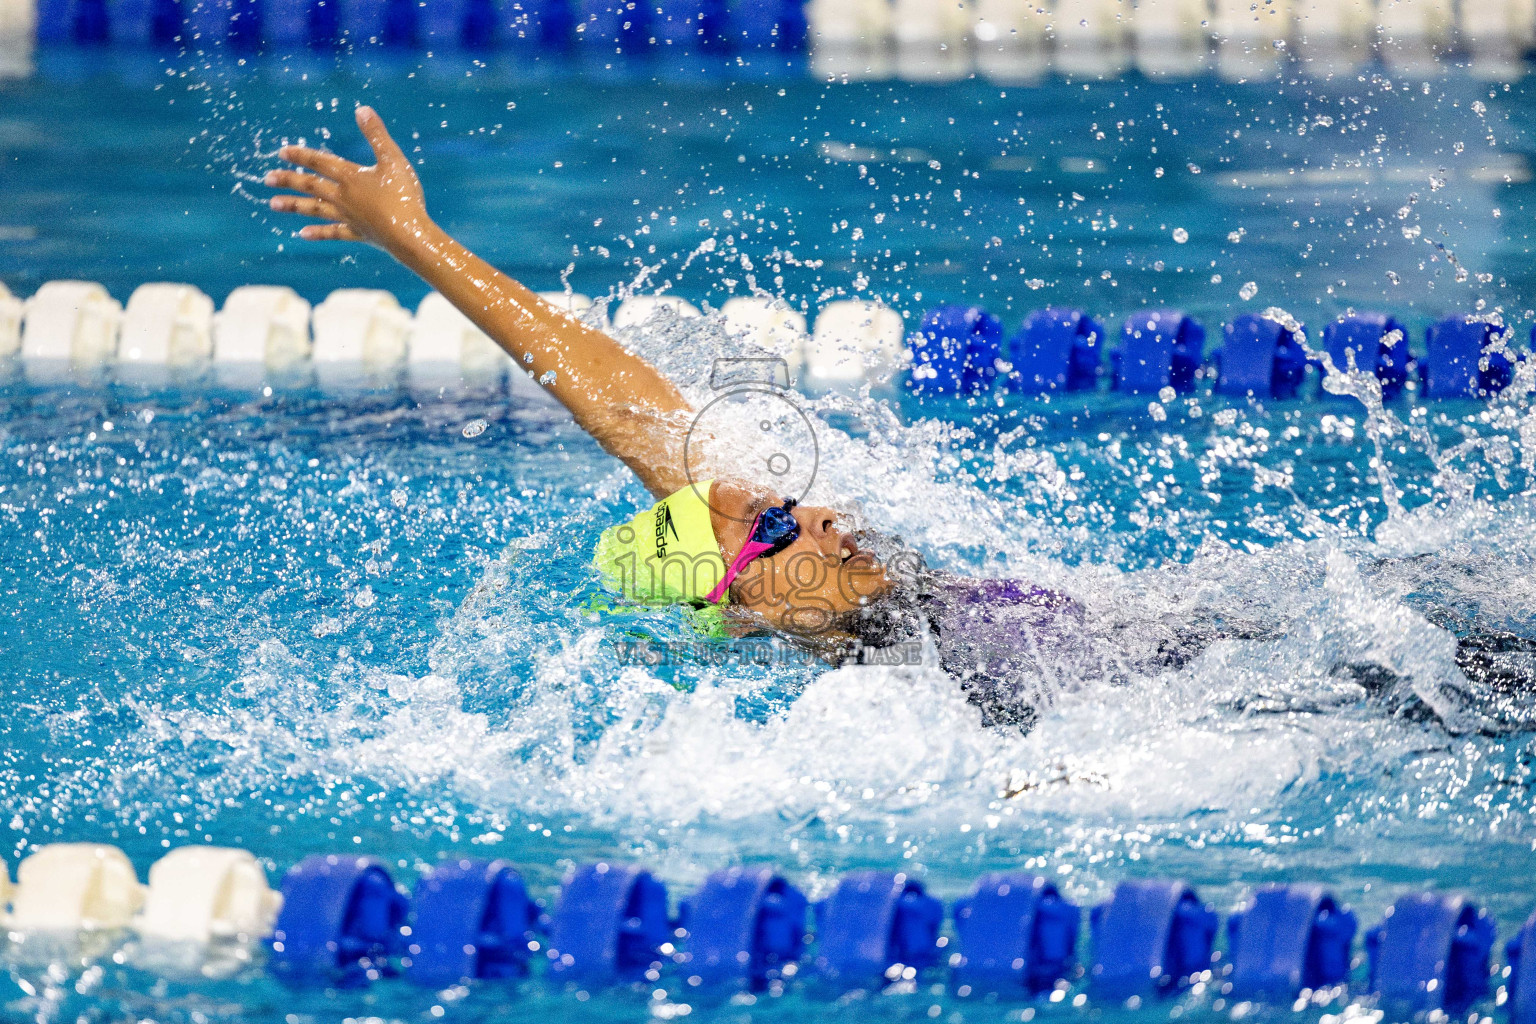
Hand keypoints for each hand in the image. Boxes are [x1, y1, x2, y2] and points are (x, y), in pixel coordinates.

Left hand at [265, 106, 429, 249]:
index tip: (281, 152)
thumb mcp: (393, 160)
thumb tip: (362, 109)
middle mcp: (343, 196)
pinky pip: (333, 232)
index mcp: (350, 176)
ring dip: (294, 205)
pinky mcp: (358, 234)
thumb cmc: (403, 196)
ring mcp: (348, 217)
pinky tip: (302, 234)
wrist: (409, 234)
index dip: (301, 155)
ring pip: (315, 209)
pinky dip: (318, 233)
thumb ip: (377, 135)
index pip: (320, 162)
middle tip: (267, 179)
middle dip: (288, 181)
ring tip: (273, 204)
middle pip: (311, 186)